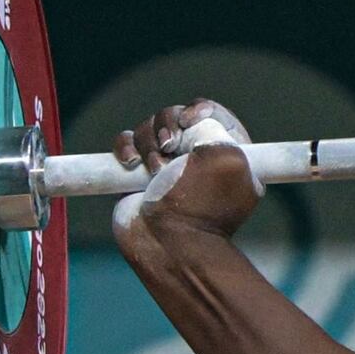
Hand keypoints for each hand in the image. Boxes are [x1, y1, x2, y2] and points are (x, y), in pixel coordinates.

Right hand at [111, 99, 259, 278]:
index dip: (200, 109)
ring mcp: (167, 167)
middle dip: (168, 127)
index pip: (213, 113)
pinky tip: (130, 163)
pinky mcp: (138, 175)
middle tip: (169, 148)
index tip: (191, 120)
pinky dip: (125, 147)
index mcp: (229, 154)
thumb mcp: (228, 158)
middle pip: (175, 116)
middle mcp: (198, 159)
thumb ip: (217, 126)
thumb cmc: (201, 205)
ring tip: (155, 171)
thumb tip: (193, 122)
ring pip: (149, 129)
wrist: (169, 244)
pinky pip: (127, 143)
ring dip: (149, 143)